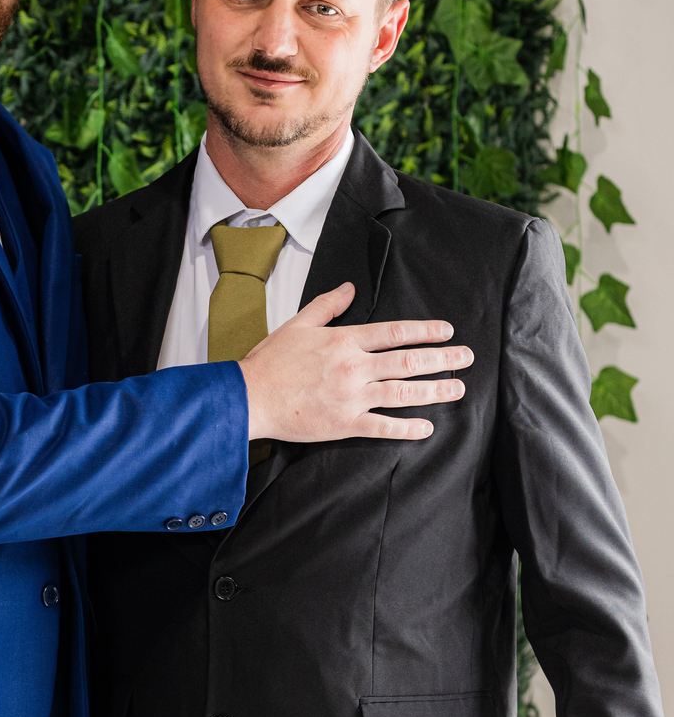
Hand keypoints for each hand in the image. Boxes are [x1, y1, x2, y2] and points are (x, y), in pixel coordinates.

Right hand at [239, 282, 472, 442]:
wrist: (250, 396)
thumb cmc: (271, 361)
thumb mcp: (298, 324)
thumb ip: (328, 305)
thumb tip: (350, 289)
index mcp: (344, 340)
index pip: (395, 333)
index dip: (425, 331)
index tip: (447, 332)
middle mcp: (354, 367)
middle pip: (408, 361)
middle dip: (442, 359)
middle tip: (466, 358)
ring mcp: (351, 397)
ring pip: (403, 393)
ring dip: (434, 390)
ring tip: (457, 388)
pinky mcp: (344, 424)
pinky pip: (383, 426)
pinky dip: (406, 428)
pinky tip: (426, 427)